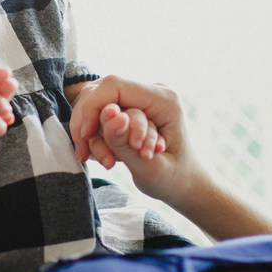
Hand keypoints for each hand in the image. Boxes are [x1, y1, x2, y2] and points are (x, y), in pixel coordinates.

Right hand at [70, 76, 200, 206]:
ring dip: (95, 137)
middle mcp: (150, 93)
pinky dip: (98, 139)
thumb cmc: (174, 178)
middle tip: (99, 158)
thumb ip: (124, 142)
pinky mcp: (128, 110)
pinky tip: (109, 158)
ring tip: (110, 162)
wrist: (184, 185)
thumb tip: (109, 115)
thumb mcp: (150, 167)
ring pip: (96, 107)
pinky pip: (100, 118)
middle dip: (91, 126)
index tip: (87, 136)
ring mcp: (138, 101)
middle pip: (100, 93)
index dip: (93, 108)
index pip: (114, 86)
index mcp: (163, 99)